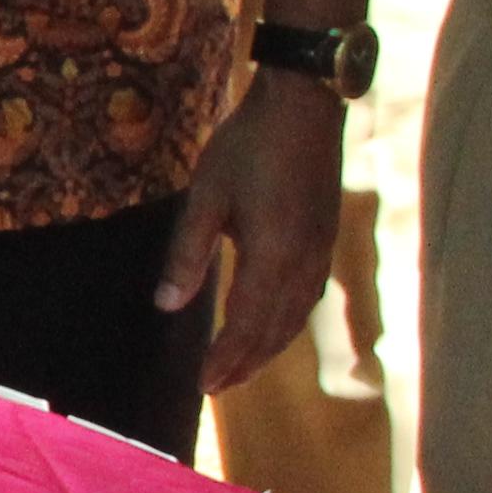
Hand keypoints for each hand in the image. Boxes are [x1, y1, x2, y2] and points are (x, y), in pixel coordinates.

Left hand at [154, 74, 346, 392]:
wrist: (303, 104)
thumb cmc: (250, 145)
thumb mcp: (207, 197)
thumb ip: (188, 254)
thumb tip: (166, 305)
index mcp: (273, 256)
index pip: (248, 325)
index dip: (226, 358)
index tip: (205, 385)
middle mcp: (304, 261)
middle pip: (275, 330)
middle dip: (246, 363)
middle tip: (217, 388)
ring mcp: (320, 250)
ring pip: (296, 316)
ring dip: (269, 347)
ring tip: (242, 367)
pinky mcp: (325, 236)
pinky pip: (308, 295)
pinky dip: (288, 321)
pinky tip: (274, 323)